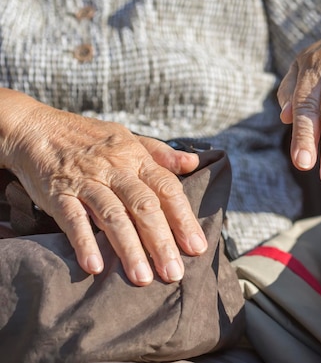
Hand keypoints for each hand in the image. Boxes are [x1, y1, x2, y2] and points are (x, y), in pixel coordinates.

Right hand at [0, 94, 205, 285]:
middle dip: (161, 242)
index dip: (183, 218)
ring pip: (113, 216)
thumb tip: (193, 162)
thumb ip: (161, 153)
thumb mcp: (129, 137)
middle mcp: (115, 170)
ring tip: (142, 277)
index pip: (167, 189)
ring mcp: (86, 182)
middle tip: (173, 272)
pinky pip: (73, 219)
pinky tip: (95, 266)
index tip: (196, 246)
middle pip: (144, 207)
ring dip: (129, 249)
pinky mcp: (58, 194)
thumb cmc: (89, 137)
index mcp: (136, 158)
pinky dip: (84, 242)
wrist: (38, 128)